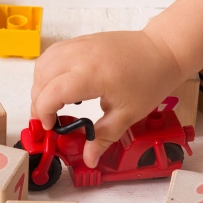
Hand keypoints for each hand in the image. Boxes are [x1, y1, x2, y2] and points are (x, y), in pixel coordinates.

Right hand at [30, 28, 187, 167]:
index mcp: (93, 75)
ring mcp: (78, 45)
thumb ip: (103, 137)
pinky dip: (47, 72)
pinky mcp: (80, 41)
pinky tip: (59, 85)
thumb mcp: (128, 115)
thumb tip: (89, 160)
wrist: (163, 50)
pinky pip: (52, 55)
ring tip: (52, 104)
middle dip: (39, 103)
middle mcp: (80, 56)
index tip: (51, 127)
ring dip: (40, 85)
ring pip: (42, 65)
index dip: (44, 112)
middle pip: (42, 79)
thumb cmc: (149, 80)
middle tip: (49, 121)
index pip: (52, 92)